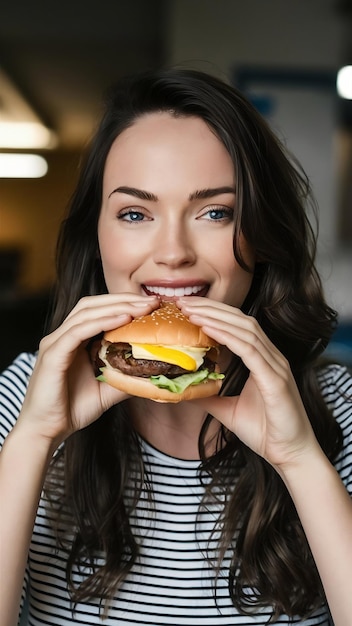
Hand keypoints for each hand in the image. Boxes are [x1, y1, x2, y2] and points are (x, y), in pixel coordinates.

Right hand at [17, 294, 158, 445]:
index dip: (124, 304)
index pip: (98, 311)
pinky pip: (78, 331)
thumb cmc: (72, 409)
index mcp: (73, 340)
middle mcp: (62, 336)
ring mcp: (55, 343)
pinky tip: (123, 318)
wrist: (46, 431)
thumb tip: (154, 374)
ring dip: (117, 306)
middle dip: (124, 300)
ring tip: (142, 307)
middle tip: (152, 302)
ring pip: (87, 313)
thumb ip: (126, 378)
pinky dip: (102, 322)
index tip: (152, 306)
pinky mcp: (53, 355)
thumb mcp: (107, 390)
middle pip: (93, 305)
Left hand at [178, 297, 318, 469]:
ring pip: (245, 330)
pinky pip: (250, 351)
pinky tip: (209, 329)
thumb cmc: (266, 431)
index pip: (237, 325)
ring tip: (190, 311)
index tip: (187, 307)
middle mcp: (272, 356)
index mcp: (263, 359)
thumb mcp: (228, 410)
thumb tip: (185, 391)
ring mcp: (276, 365)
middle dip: (211, 307)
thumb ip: (210, 397)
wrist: (289, 454)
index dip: (213, 312)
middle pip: (240, 320)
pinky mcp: (275, 379)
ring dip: (215, 318)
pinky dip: (229, 337)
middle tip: (183, 301)